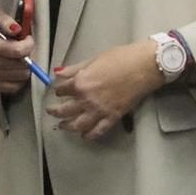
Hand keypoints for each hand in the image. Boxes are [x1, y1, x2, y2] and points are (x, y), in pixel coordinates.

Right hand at [0, 4, 33, 95]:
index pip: (19, 50)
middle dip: (28, 55)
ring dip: (26, 66)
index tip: (28, 38)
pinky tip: (15, 67)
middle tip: (23, 47)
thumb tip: (17, 29)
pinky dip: (19, 78)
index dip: (29, 44)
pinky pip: (15, 87)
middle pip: (23, 65)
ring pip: (22, 76)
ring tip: (18, 56)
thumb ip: (6, 21)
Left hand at [47, 40, 161, 139]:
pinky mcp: (112, 117)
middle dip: (55, 111)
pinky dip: (90, 135)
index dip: (59, 90)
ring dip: (68, 127)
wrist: (143, 66)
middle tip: (52, 112)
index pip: (62, 90)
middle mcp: (86, 99)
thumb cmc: (122, 58)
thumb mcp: (94, 59)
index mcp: (80, 83)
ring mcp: (99, 110)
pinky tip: (85, 136)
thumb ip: (75, 69)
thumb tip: (60, 73)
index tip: (60, 91)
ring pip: (77, 124)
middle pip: (64, 110)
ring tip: (63, 126)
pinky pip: (98, 131)